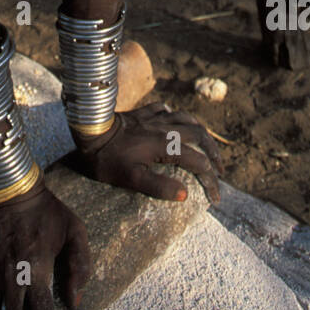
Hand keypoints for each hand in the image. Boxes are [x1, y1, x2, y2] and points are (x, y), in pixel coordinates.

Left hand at [71, 106, 223, 204]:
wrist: (89, 131)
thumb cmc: (108, 159)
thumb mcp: (131, 179)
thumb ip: (159, 187)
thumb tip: (185, 194)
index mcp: (166, 146)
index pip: (198, 163)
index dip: (210, 182)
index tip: (215, 199)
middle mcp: (165, 128)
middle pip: (200, 136)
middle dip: (214, 153)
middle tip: (220, 170)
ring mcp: (154, 118)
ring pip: (186, 119)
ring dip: (201, 132)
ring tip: (207, 144)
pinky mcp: (142, 113)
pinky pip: (166, 109)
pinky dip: (176, 115)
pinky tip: (176, 120)